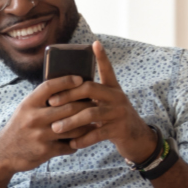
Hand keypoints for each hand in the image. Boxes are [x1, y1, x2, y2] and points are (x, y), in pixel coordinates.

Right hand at [0, 75, 95, 187]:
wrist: (3, 154)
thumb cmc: (18, 128)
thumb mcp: (24, 110)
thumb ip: (42, 101)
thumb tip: (67, 88)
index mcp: (28, 104)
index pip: (50, 87)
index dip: (67, 81)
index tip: (81, 79)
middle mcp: (34, 118)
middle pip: (69, 107)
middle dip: (86, 105)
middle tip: (95, 104)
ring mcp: (40, 135)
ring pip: (74, 128)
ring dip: (86, 126)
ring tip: (93, 123)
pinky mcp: (46, 151)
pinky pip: (70, 145)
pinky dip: (77, 143)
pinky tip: (79, 141)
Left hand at [45, 41, 157, 162]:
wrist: (137, 139)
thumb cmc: (112, 119)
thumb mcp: (105, 104)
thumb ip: (91, 97)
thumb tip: (61, 91)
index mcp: (112, 88)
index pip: (107, 69)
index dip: (102, 57)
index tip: (94, 43)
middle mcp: (117, 97)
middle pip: (89, 89)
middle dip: (67, 95)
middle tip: (51, 103)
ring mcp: (119, 112)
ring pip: (91, 113)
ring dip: (70, 121)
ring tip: (55, 128)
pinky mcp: (120, 129)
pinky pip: (97, 133)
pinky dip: (82, 139)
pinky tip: (71, 143)